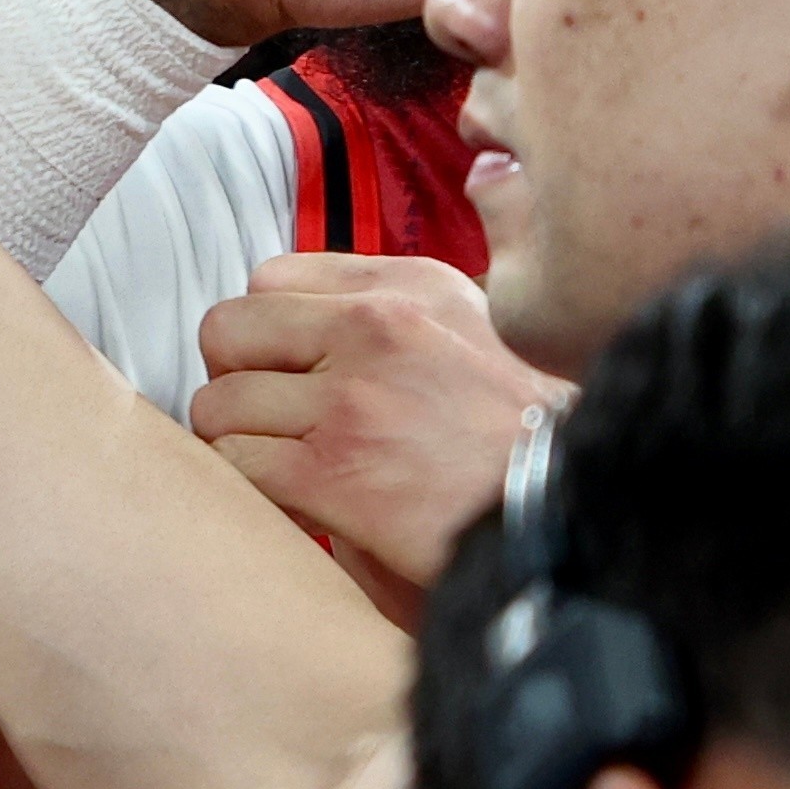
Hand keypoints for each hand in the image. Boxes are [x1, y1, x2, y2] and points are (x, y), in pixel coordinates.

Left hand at [187, 252, 563, 590]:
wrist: (572, 511)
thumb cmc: (522, 433)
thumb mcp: (473, 326)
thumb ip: (396, 309)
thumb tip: (313, 321)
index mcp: (403, 285)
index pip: (268, 277)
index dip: (264, 332)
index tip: (284, 372)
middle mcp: (371, 327)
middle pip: (225, 331)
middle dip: (233, 380)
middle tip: (267, 421)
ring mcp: (350, 401)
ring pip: (218, 405)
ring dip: (238, 443)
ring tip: (281, 468)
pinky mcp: (335, 474)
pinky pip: (236, 464)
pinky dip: (249, 488)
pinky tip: (291, 502)